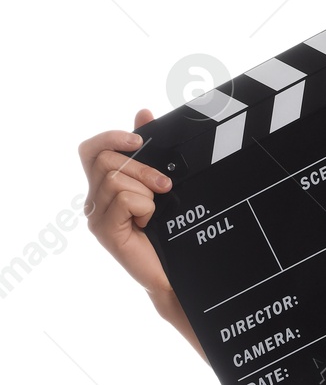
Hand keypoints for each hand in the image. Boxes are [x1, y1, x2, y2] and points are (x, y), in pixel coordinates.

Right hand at [78, 107, 176, 304]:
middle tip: (165, 187)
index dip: (111, 137)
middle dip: (143, 168)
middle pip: (106, 161)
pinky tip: (148, 223)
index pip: (90, 149)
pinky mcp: (105, 231)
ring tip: (154, 211)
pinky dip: (145, 208)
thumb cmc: (170, 229)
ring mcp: (96, 216)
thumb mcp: (161, 185)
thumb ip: (148, 152)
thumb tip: (143, 113)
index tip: (139, 139)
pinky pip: (124, 200)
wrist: (176, 271)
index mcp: (104, 185)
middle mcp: (95, 199)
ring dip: (146, 192)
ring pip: (116, 179)